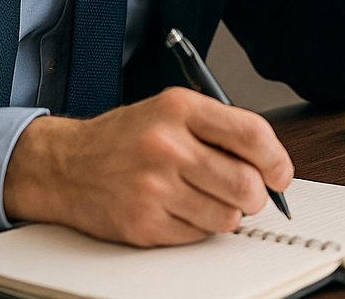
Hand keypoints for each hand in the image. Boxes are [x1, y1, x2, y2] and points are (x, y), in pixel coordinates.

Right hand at [2, 88, 292, 246]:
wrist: (65, 165)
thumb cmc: (125, 138)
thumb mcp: (170, 110)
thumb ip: (220, 128)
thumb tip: (270, 163)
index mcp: (179, 109)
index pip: (252, 135)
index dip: (277, 160)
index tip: (279, 173)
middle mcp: (167, 146)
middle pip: (246, 183)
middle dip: (256, 195)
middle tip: (248, 193)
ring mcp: (154, 188)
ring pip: (227, 217)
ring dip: (228, 213)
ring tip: (207, 198)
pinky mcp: (144, 224)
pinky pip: (198, 235)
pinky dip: (199, 227)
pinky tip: (180, 209)